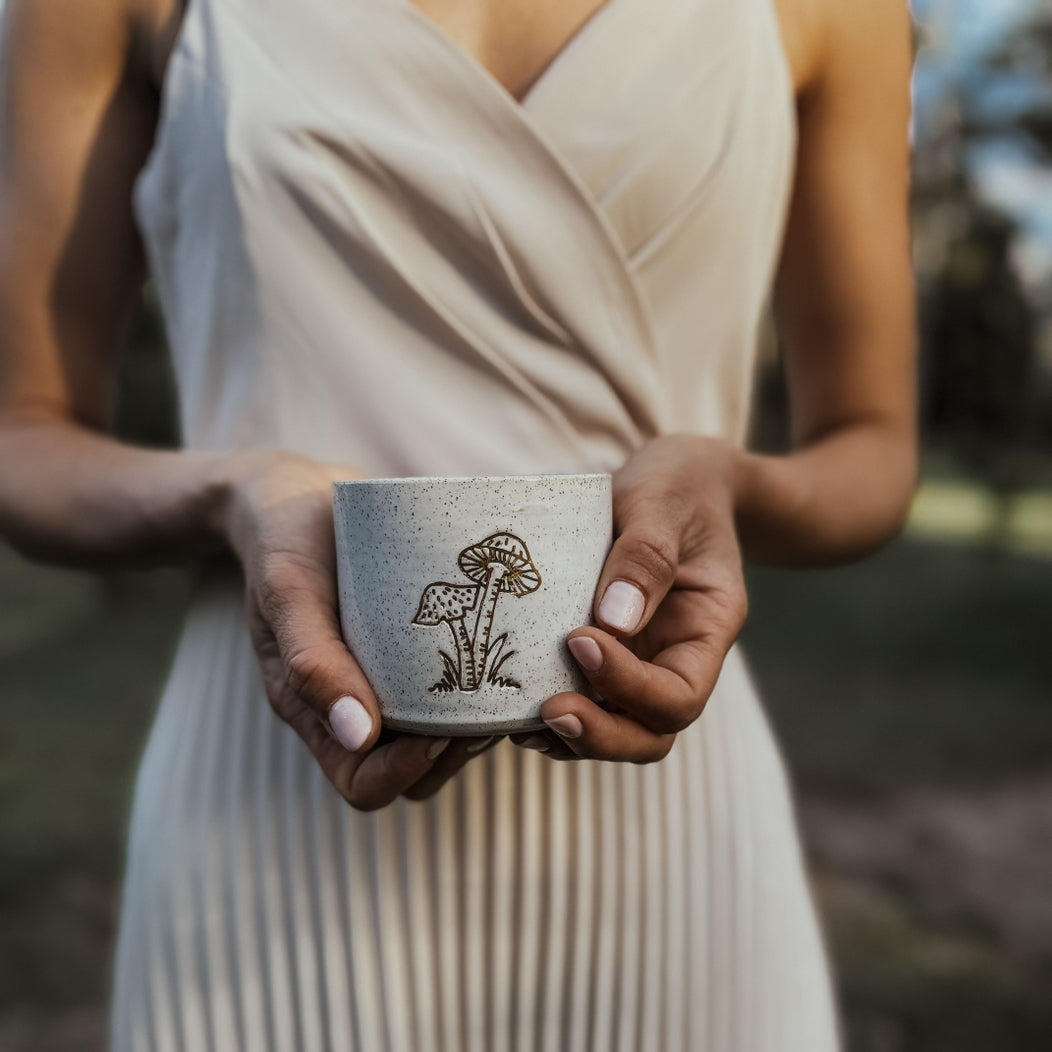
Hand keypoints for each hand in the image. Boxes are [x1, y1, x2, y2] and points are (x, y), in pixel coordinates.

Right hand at [221, 451, 495, 808]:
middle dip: (452, 754)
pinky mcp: (411, 649)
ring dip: (472, 726)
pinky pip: (445, 688)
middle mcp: (354, 704)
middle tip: (487, 709)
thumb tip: (360, 736)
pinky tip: (503, 653)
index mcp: (314, 710)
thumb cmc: (284, 543)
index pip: (363, 783)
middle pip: (411, 772)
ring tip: (502, 687)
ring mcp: (385, 678)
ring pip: (436, 737)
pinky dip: (478, 686)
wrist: (298, 496)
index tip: (441, 734)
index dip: (404, 773)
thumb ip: (313, 663)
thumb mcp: (288, 594)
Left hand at [511, 436, 748, 761]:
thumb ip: (646, 557)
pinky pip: (582, 698)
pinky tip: (509, 701)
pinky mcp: (602, 654)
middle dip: (598, 733)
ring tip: (517, 719)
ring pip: (614, 727)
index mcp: (707, 630)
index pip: (680, 694)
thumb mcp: (664, 503)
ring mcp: (638, 662)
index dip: (630, 686)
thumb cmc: (678, 485)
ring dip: (568, 735)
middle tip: (547, 711)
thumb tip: (613, 622)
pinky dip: (548, 713)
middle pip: (649, 733)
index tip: (579, 640)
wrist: (678, 479)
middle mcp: (674, 659)